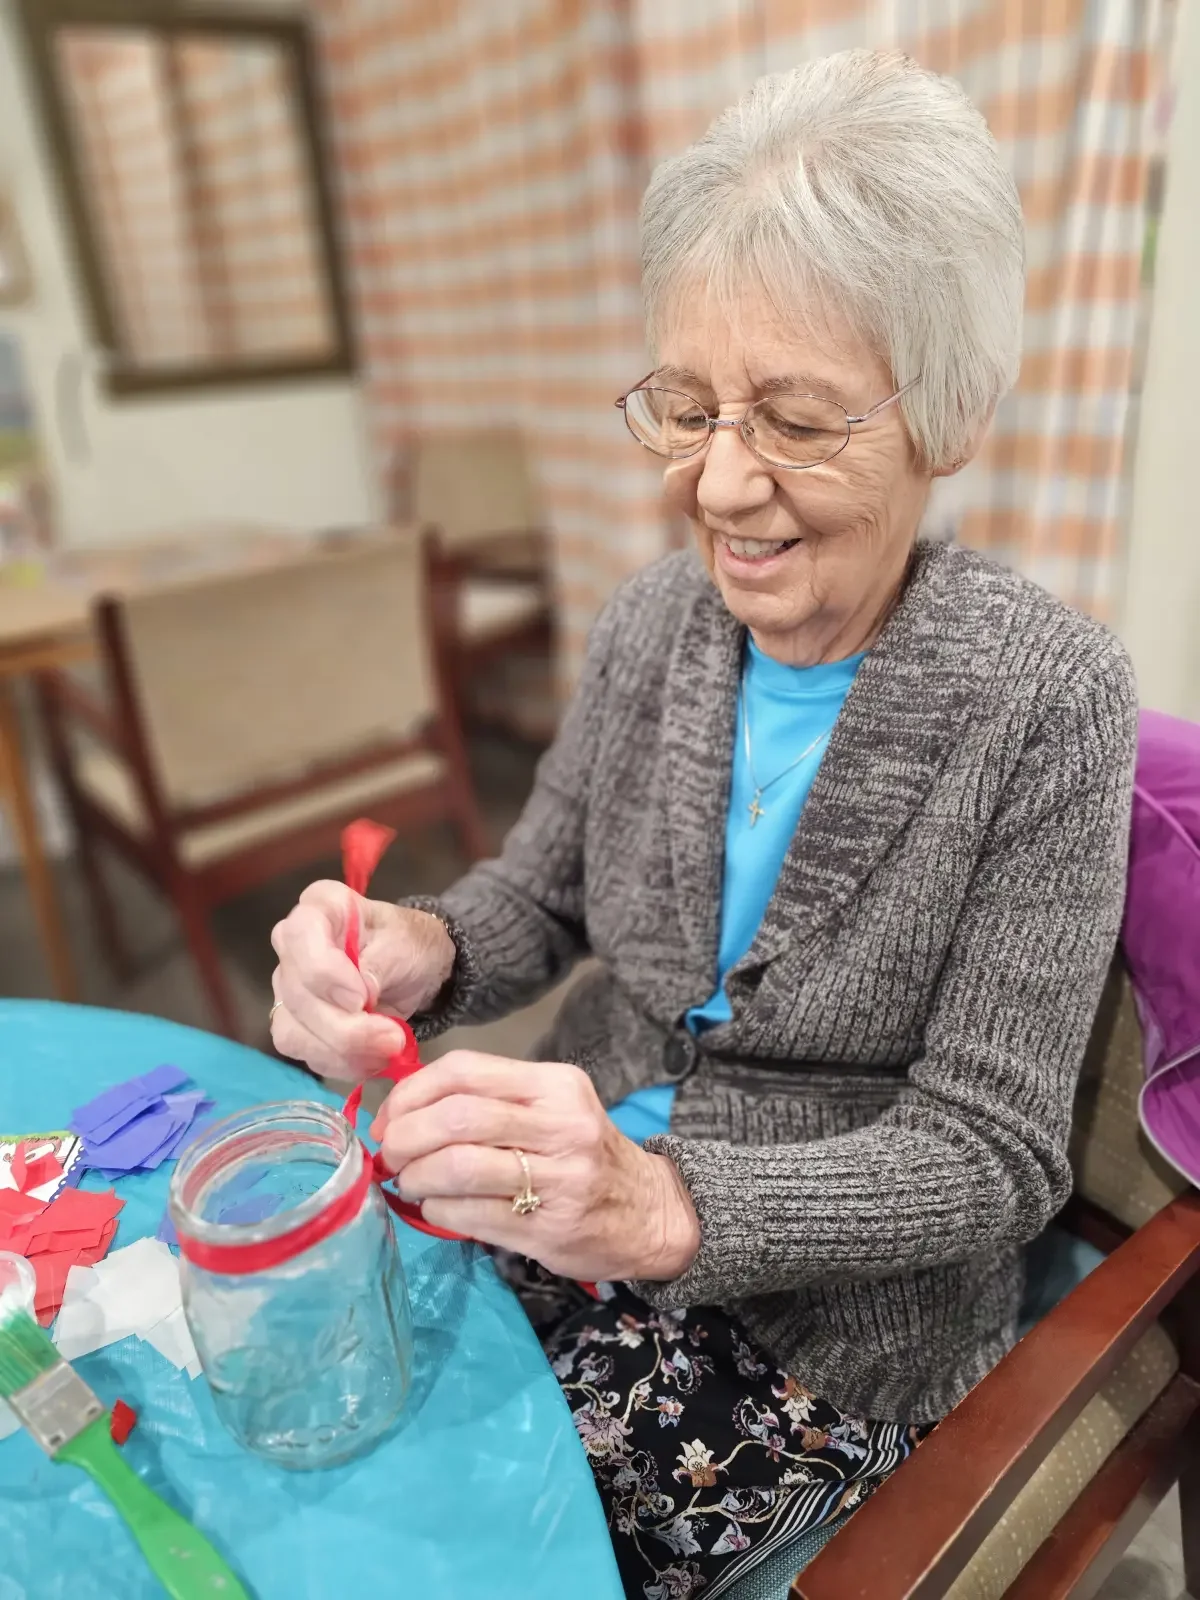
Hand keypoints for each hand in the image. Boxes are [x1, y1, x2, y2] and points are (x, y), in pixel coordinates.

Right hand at [269, 882, 454, 1080]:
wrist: (416, 970)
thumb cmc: (410, 944)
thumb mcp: (407, 944)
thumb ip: (380, 965)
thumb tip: (356, 1002)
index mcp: (320, 906)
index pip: (300, 937)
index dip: (325, 974)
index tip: (363, 997)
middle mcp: (292, 944)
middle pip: (297, 995)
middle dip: (345, 1027)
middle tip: (392, 1039)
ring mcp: (288, 986)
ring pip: (294, 1031)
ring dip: (344, 1051)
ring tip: (387, 1049)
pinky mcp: (294, 1022)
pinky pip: (305, 1053)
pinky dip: (341, 1062)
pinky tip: (371, 1057)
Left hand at [371, 1050, 701, 1283]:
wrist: (651, 1212)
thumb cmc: (584, 1155)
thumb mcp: (552, 1109)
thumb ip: (489, 1101)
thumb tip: (401, 1113)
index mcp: (554, 1085)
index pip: (464, 1070)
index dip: (411, 1093)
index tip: (390, 1119)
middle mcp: (561, 1124)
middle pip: (456, 1117)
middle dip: (406, 1137)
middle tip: (392, 1156)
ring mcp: (559, 1177)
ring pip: (458, 1166)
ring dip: (417, 1177)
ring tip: (411, 1184)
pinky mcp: (548, 1227)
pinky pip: (469, 1214)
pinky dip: (437, 1211)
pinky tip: (437, 1209)